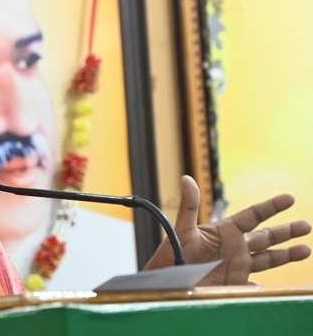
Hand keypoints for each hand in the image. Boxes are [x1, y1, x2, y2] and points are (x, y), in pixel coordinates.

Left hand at [145, 175, 310, 284]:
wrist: (167, 280)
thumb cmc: (172, 253)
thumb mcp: (182, 229)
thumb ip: (188, 206)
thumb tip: (186, 178)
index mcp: (225, 230)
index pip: (253, 215)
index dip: (271, 206)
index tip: (290, 198)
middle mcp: (235, 246)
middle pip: (267, 236)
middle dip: (287, 231)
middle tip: (307, 225)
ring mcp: (237, 265)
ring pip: (268, 258)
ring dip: (287, 254)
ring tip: (307, 249)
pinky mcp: (236, 283)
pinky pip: (257, 285)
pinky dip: (270, 287)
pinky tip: (282, 288)